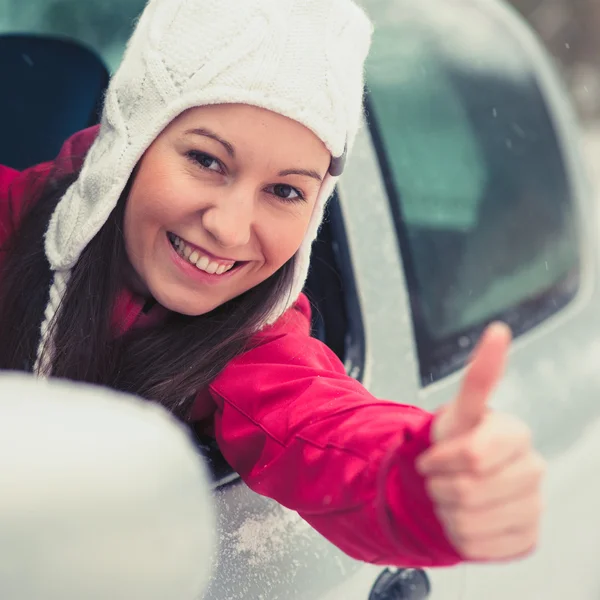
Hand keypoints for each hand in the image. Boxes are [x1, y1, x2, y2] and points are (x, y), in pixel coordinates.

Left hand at [416, 323, 545, 561]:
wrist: (453, 481)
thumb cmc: (454, 443)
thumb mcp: (458, 412)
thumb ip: (480, 375)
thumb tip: (499, 331)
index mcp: (516, 435)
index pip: (471, 456)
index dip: (439, 460)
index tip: (432, 455)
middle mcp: (532, 469)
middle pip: (468, 490)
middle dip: (438, 484)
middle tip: (439, 476)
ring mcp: (534, 506)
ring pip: (469, 521)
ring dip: (445, 509)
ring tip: (451, 495)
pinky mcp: (526, 537)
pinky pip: (477, 545)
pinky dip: (457, 534)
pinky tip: (464, 518)